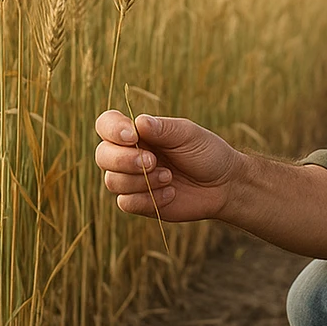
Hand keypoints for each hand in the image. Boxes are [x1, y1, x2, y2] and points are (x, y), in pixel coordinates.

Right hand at [94, 111, 240, 221]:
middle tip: (153, 162)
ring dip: (142, 181)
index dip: (112, 130)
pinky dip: (149, 198)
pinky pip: (126, 203)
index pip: (106, 125)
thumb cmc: (206, 153)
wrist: (223, 185)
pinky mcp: (139, 202)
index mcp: (138, 133)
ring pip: (112, 181)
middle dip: (124, 160)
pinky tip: (171, 193)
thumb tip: (138, 122)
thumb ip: (163, 129)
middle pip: (102, 155)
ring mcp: (132, 179)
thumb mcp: (188, 135)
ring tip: (170, 177)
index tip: (132, 136)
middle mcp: (129, 155)